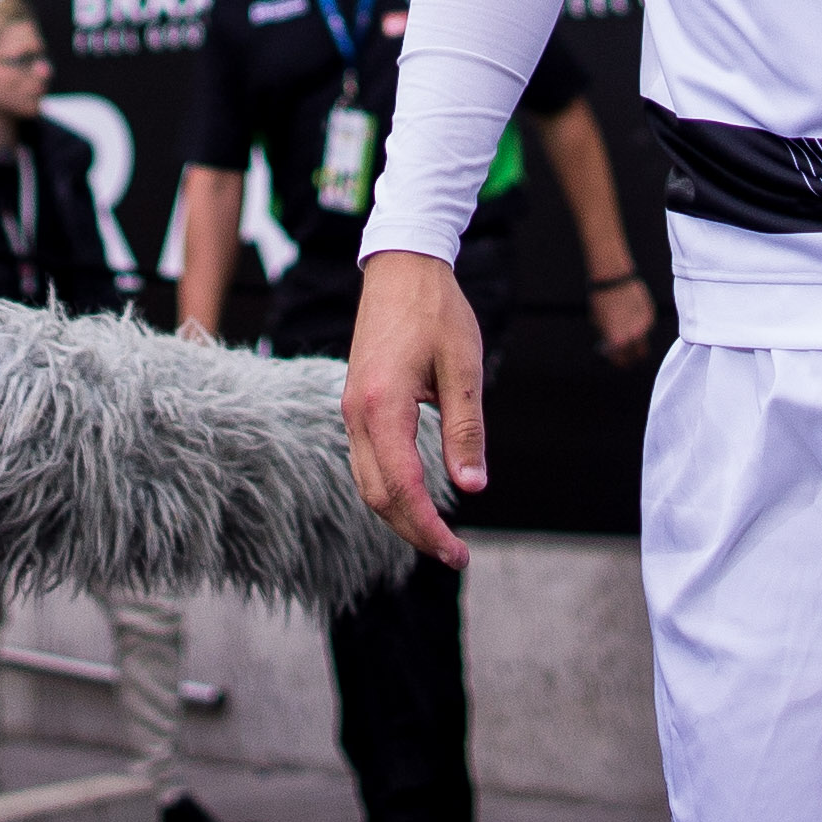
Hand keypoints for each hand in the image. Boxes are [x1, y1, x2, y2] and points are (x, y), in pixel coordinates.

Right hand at [340, 249, 486, 569]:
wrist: (400, 267)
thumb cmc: (437, 311)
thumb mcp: (464, 368)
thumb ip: (465, 430)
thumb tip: (472, 488)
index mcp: (382, 406)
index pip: (403, 489)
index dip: (429, 529)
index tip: (459, 554)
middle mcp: (355, 413)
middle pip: (378, 496)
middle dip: (415, 532)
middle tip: (456, 554)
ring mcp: (350, 410)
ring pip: (367, 483)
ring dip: (400, 516)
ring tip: (439, 535)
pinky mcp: (354, 404)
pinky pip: (366, 462)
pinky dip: (389, 490)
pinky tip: (416, 498)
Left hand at [585, 267, 661, 370]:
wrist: (612, 277)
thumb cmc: (601, 300)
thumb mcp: (599, 323)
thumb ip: (608, 338)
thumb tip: (613, 345)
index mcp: (618, 342)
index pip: (622, 362)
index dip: (620, 361)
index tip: (618, 359)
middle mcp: (634, 336)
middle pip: (640, 355)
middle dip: (633, 355)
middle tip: (627, 351)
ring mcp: (645, 326)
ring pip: (645, 339)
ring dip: (637, 339)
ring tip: (627, 328)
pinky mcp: (650, 314)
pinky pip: (647, 326)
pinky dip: (641, 325)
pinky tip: (631, 315)